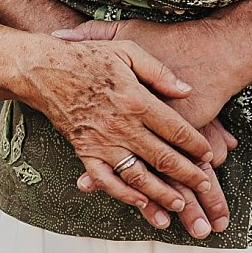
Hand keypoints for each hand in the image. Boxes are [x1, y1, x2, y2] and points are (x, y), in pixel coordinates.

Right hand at [25, 36, 227, 238]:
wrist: (43, 69)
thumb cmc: (86, 57)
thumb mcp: (127, 49)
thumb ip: (159, 71)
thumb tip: (186, 90)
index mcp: (136, 100)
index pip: (176, 130)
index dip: (196, 146)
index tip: (208, 155)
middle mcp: (122, 126)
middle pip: (163, 157)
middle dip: (188, 175)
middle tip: (205, 185)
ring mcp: (102, 142)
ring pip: (138, 176)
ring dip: (161, 193)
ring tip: (179, 203)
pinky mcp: (84, 151)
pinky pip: (106, 180)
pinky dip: (123, 195)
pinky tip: (140, 202)